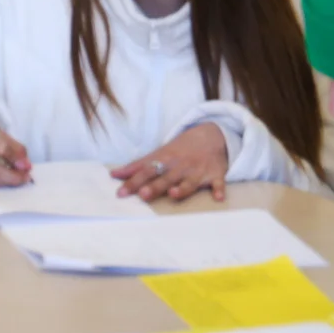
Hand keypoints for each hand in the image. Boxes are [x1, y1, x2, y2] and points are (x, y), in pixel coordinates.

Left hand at [112, 123, 228, 202]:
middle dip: (154, 186)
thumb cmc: (180, 149)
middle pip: (165, 178)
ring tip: (174, 194)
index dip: (133, 182)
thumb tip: (114, 174)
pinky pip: (218, 183)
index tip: (120, 193)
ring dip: (182, 188)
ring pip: (189, 182)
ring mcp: (198, 171)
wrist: (211, 135)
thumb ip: (137, 165)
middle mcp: (180, 166)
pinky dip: (219, 190)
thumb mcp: (159, 153)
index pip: (146, 171)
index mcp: (165, 160)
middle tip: (143, 195)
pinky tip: (218, 197)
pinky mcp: (215, 175)